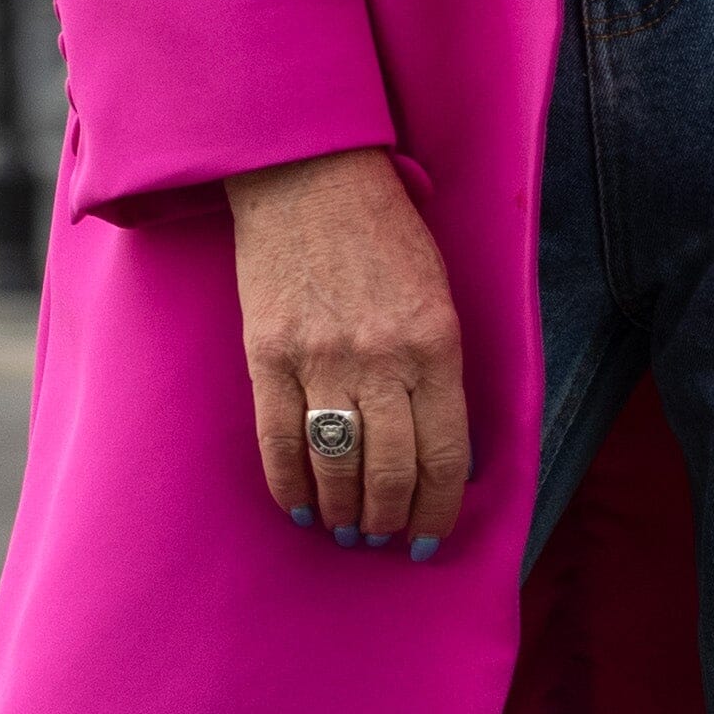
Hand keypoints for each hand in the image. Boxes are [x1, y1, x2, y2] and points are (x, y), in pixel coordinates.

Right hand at [228, 148, 471, 554]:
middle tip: (384, 538)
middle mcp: (381, 359)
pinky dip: (290, 483)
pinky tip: (302, 505)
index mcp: (434, 344)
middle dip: (389, 519)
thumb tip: (437, 445)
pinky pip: (278, 440)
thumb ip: (439, 366)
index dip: (438, 508)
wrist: (310, 176)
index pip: (445, 454)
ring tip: (346, 529)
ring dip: (343, 511)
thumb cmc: (384, 231)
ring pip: (336, 465)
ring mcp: (320, 359)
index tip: (430, 535)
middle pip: (390, 471)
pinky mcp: (268, 355)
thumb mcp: (437, 293)